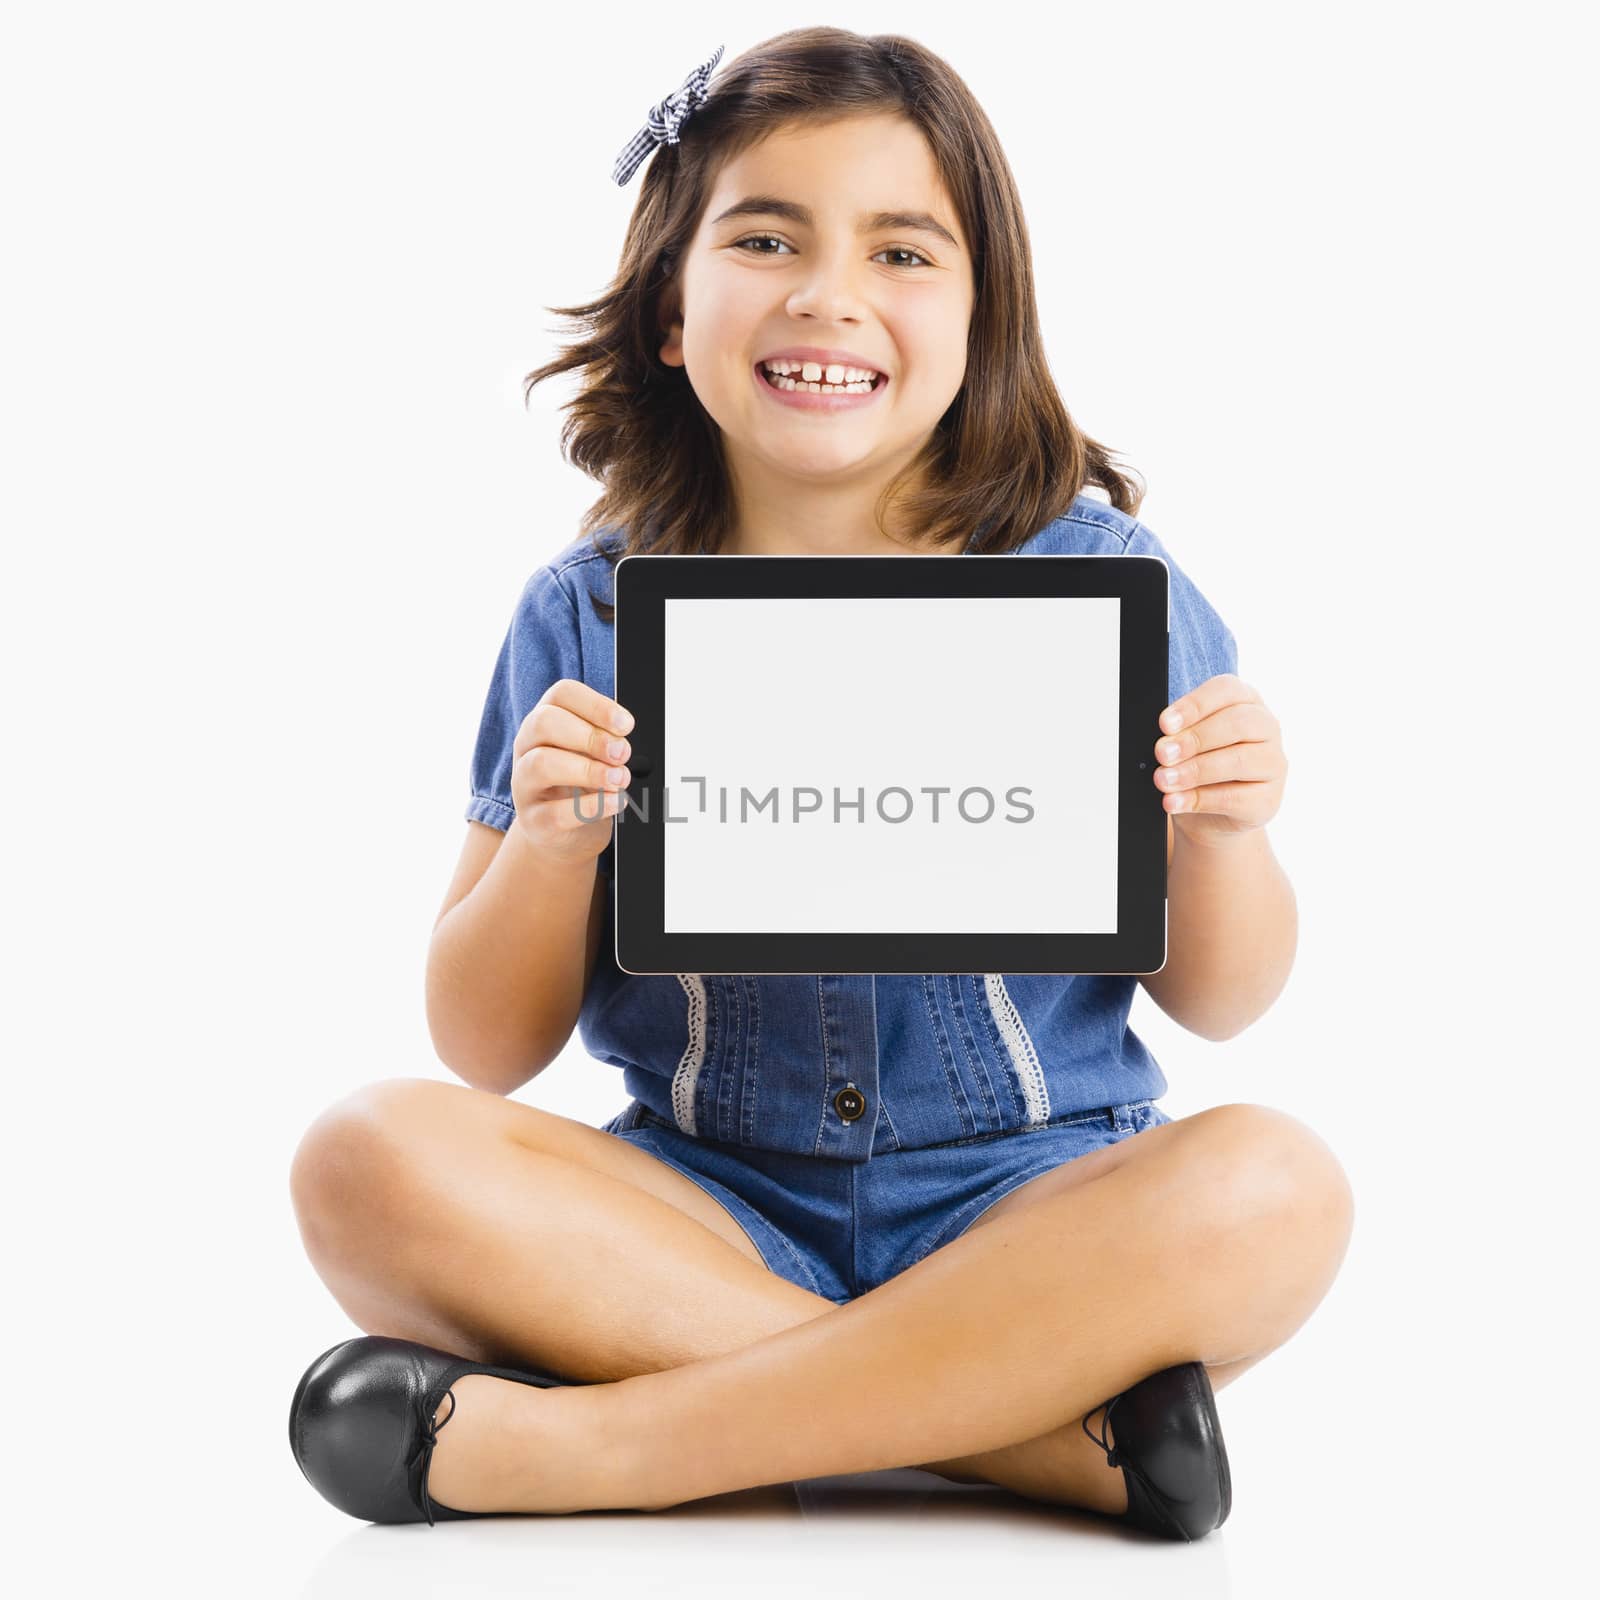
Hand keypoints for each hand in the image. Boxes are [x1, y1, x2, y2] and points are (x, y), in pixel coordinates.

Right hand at [510, 680, 634, 866]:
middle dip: (590, 736)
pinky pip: (555, 812)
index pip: (562, 694)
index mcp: (545, 720)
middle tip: (622, 753)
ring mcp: (524, 783)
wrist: (564, 832)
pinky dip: (590, 807)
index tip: (626, 725)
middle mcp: (527, 746)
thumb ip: (607, 741)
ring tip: (620, 779)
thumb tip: (623, 741)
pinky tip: (614, 802)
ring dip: (589, 771)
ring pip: (542, 764)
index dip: (596, 705)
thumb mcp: (594, 754)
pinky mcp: (532, 820)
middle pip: (544, 722)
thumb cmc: (582, 783)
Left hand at [1152, 674, 1285, 844]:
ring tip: (1163, 780)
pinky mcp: (1269, 799)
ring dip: (1195, 771)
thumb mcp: (1186, 743)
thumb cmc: (1197, 766)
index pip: (1226, 689)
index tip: (1165, 724)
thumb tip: (1163, 742)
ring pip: (1239, 761)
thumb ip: (1178, 735)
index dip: (1194, 705)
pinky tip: (1175, 801)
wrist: (1210, 815)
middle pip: (1237, 723)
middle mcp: (1266, 727)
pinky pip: (1236, 798)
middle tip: (1162, 753)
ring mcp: (1272, 763)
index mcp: (1245, 700)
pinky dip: (1200, 800)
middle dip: (1195, 738)